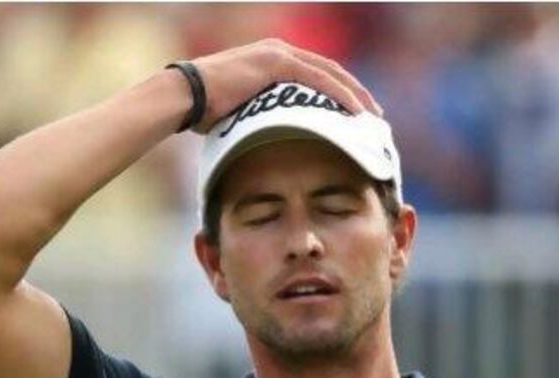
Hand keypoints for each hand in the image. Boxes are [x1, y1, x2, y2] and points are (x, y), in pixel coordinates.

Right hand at [188, 38, 382, 133]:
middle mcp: (279, 51)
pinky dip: (341, 95)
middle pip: (330, 71)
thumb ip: (263, 118)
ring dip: (354, 95)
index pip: (316, 76)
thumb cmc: (204, 112)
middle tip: (373, 116)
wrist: (185, 97)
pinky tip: (356, 112)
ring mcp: (279, 54)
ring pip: (330, 73)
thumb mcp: (242, 114)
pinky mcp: (277, 62)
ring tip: (372, 117)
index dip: (340, 94)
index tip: (355, 115)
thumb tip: (271, 145)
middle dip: (355, 94)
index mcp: (272, 61)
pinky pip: (319, 79)